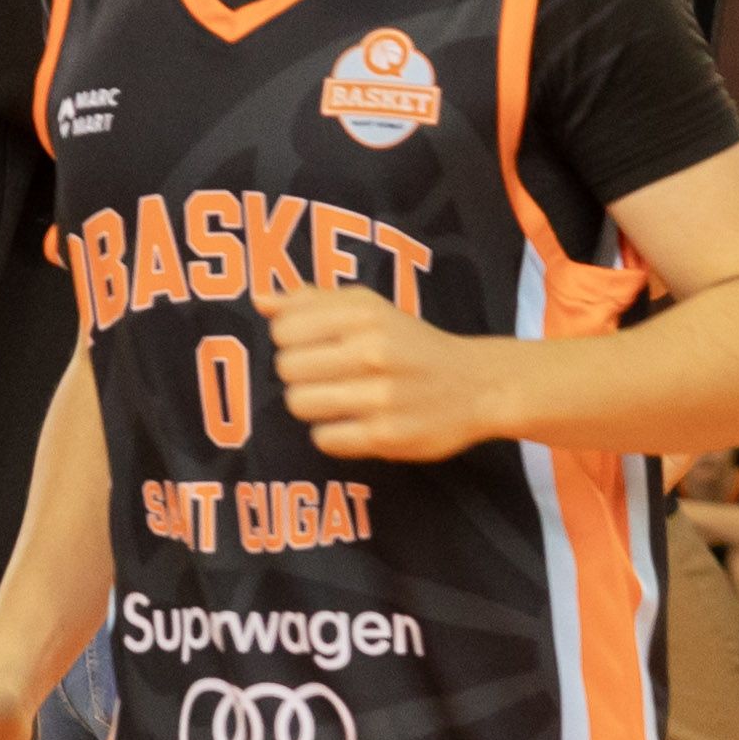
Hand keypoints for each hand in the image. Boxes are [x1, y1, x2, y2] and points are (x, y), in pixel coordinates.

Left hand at [269, 282, 510, 460]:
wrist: (477, 385)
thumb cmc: (412, 344)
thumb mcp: (370, 309)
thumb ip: (314, 301)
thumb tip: (261, 300)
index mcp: (365, 315)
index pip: (284, 329)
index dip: (291, 340)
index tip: (314, 345)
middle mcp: (372, 352)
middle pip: (287, 368)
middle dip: (301, 373)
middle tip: (329, 375)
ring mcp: (380, 396)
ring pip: (299, 403)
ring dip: (313, 404)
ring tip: (339, 400)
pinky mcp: (386, 436)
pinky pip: (324, 439)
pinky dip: (334, 433)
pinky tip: (355, 423)